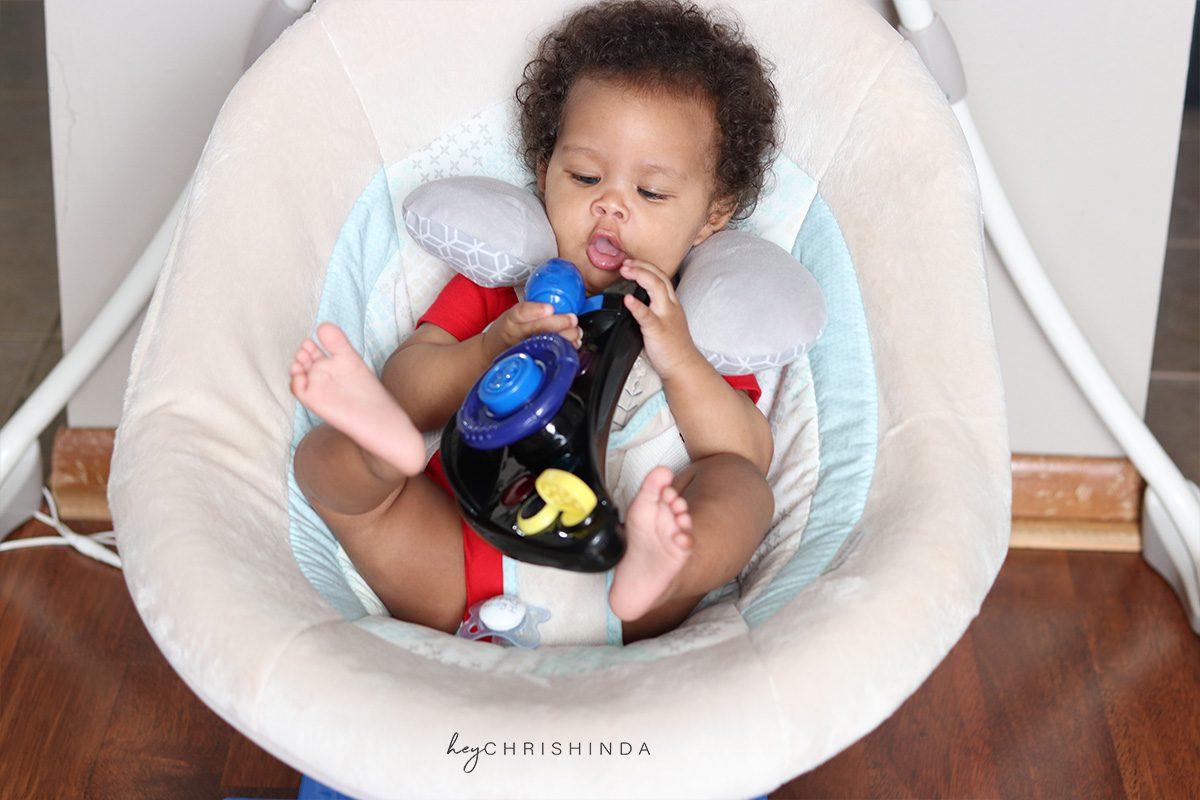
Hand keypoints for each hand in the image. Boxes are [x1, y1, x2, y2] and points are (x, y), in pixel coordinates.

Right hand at [483, 301, 581, 359]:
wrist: (494, 350)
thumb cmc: (509, 330)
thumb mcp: (515, 315)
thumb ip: (533, 310)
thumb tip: (565, 301)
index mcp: (511, 320)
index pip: (520, 313)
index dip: (535, 310)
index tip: (549, 308)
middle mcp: (517, 335)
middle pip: (536, 329)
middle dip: (558, 323)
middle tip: (572, 319)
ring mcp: (524, 350)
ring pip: (545, 344)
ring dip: (565, 338)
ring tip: (577, 332)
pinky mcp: (531, 361)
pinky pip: (549, 356)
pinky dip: (564, 349)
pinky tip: (573, 344)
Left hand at [619, 259, 701, 376]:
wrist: (683, 366)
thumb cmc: (672, 347)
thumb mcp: (664, 322)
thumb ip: (651, 310)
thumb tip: (630, 304)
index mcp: (671, 304)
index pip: (661, 276)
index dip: (646, 266)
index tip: (631, 263)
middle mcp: (670, 306)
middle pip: (659, 276)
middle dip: (642, 265)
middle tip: (626, 263)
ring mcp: (665, 317)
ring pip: (657, 288)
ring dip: (640, 275)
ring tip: (626, 270)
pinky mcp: (658, 330)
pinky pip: (646, 315)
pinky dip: (636, 305)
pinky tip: (628, 299)